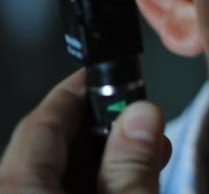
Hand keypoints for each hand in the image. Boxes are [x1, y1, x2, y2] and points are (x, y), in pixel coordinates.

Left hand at [0, 70, 170, 193]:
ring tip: (146, 157)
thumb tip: (142, 116)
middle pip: (49, 148)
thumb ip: (132, 164)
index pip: (43, 121)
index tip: (107, 72)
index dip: (80, 90)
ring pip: (54, 176)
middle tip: (141, 118)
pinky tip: (126, 185)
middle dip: (103, 129)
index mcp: (17, 189)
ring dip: (103, 163)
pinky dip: (91, 187)